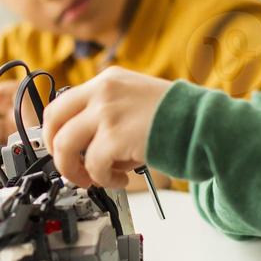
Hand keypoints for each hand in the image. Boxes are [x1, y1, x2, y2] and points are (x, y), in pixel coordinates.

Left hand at [42, 67, 173, 188]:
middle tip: (70, 168)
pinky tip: (121, 179)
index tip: (60, 148)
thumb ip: (109, 111)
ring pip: (65, 145)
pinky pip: (93, 165)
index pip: (62, 102)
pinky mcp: (115, 136)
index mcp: (108, 80)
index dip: (55, 131)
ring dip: (76, 170)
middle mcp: (104, 91)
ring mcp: (108, 112)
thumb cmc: (180, 117)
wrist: (207, 124)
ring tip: (95, 179)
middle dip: (55, 151)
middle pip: (53, 120)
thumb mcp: (137, 98)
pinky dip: (104, 179)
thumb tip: (83, 140)